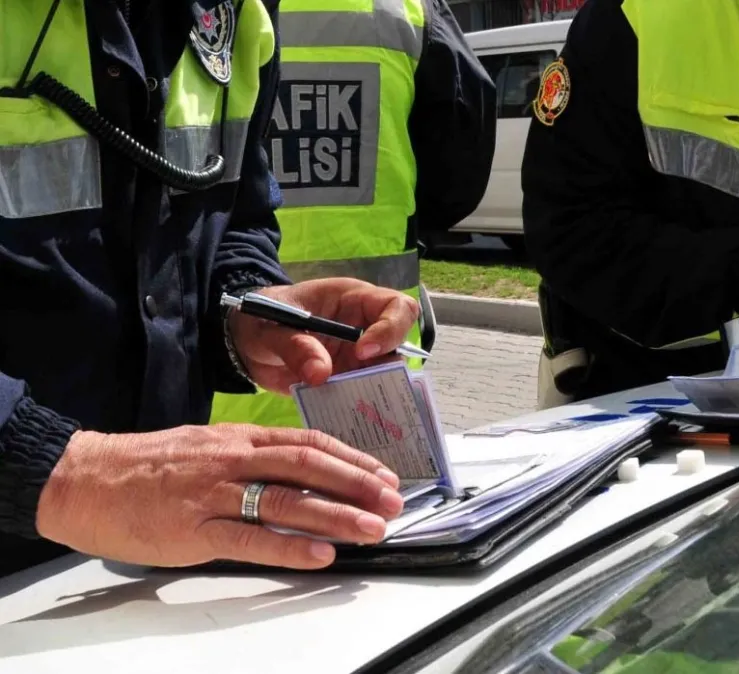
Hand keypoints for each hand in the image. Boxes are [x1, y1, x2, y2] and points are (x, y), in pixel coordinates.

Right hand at [36, 424, 405, 569]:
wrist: (84, 479)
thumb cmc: (148, 466)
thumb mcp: (209, 447)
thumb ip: (254, 458)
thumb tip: (302, 475)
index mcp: (240, 438)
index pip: (310, 443)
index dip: (353, 459)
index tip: (385, 475)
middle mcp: (234, 460)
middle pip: (309, 466)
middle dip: (358, 484)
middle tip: (394, 500)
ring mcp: (214, 494)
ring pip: (287, 500)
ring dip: (337, 515)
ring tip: (373, 528)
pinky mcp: (193, 529)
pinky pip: (250, 538)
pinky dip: (289, 547)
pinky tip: (320, 554)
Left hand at [230, 278, 419, 393]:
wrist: (244, 344)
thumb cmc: (260, 319)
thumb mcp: (269, 329)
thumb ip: (293, 346)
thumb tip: (321, 374)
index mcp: (352, 300)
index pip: (396, 307)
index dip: (390, 328)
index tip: (363, 351)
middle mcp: (365, 328)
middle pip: (400, 344)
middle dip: (388, 366)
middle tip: (361, 383)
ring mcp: (359, 358)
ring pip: (386, 375)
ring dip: (374, 391)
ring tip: (353, 405)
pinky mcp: (349, 381)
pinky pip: (364, 395)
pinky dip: (358, 407)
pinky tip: (346, 417)